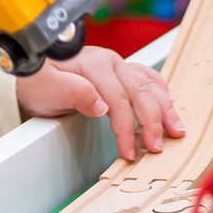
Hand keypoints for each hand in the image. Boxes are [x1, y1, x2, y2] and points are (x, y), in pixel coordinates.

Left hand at [16, 46, 186, 161]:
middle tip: (156, 147)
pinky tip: (169, 110)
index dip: (126, 126)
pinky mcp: (122, 74)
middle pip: (140, 92)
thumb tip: (101, 106)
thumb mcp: (47, 87)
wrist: (36, 71)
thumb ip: (74, 93)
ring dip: (165, 109)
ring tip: (176, 131)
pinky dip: (162, 96)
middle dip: (152, 121)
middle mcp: (112, 62)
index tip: (128, 150)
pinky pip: (149, 81)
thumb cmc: (40, 79)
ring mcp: (120, 67)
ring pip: (150, 86)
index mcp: (95, 64)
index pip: (118, 98)